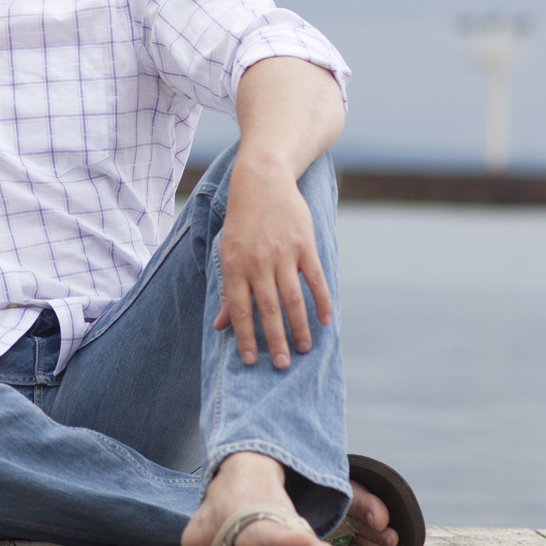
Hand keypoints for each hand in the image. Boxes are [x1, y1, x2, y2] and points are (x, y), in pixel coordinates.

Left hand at [212, 154, 331, 369]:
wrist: (262, 179)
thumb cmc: (242, 222)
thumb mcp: (227, 252)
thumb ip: (229, 291)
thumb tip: (221, 325)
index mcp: (235, 266)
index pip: (240, 310)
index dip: (244, 337)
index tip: (250, 362)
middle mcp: (258, 262)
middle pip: (268, 309)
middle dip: (274, 341)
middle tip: (281, 366)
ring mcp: (283, 253)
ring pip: (293, 299)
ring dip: (299, 327)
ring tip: (303, 349)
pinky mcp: (305, 245)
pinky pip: (315, 279)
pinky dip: (322, 301)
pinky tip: (325, 321)